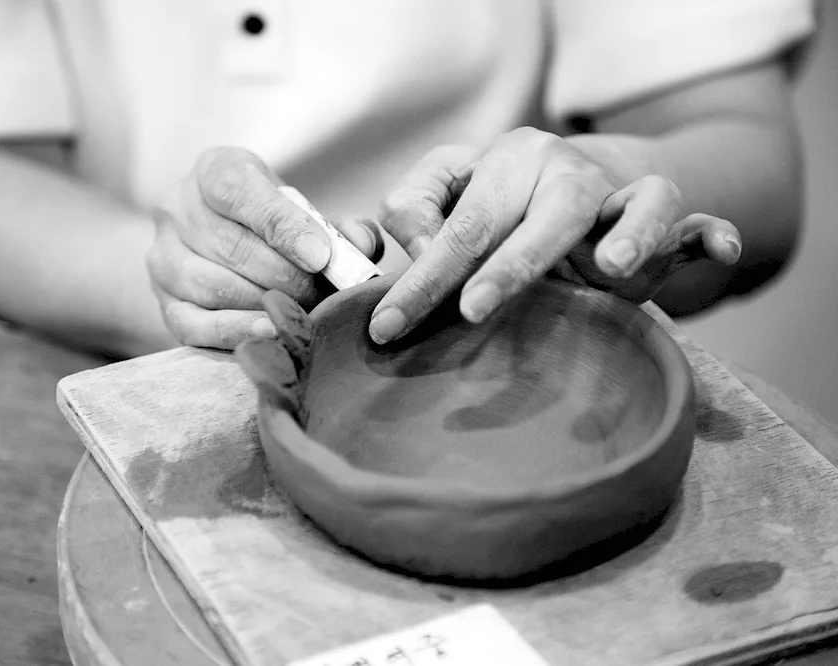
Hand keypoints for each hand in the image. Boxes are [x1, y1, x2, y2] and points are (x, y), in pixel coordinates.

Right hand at [147, 147, 381, 348]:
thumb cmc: (270, 224)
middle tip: (321, 294)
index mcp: (212, 170)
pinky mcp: (163, 302)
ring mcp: (162, 257)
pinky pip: (193, 324)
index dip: (283, 226)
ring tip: (301, 313)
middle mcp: (176, 207)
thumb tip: (363, 245)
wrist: (215, 244)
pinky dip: (235, 331)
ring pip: (211, 286)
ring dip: (264, 304)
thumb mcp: (301, 209)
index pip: (237, 191)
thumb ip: (338, 225)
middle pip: (230, 246)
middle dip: (285, 275)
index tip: (320, 256)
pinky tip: (269, 331)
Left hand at [369, 128, 741, 343]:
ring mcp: (610, 186)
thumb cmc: (512, 209)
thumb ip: (421, 215)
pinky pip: (685, 216)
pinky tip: (717, 249)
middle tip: (469, 312)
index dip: (420, 271)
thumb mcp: (460, 203)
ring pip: (609, 204)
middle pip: (514, 216)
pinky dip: (704, 234)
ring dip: (619, 238)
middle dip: (489, 272)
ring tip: (610, 269)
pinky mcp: (661, 208)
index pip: (452, 216)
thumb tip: (408, 249)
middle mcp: (553, 166)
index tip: (387, 324)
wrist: (592, 185)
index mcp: (500, 162)